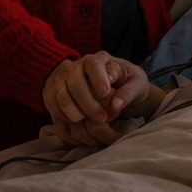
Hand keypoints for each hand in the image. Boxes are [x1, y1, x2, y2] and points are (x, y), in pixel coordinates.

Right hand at [43, 53, 159, 147]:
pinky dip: (66, 124)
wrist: (114, 88)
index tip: (106, 93)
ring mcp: (63, 82)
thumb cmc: (127, 83)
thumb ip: (129, 91)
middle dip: (88, 103)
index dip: (98, 78)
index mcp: (98, 59)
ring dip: (75, 114)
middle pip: (74, 83)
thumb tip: (115, 105)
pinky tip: (81, 132)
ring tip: (92, 125)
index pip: (93, 64)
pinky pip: (54, 112)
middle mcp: (77, 67)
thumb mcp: (136, 82)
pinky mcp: (54, 98)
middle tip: (102, 118)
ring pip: (61, 98)